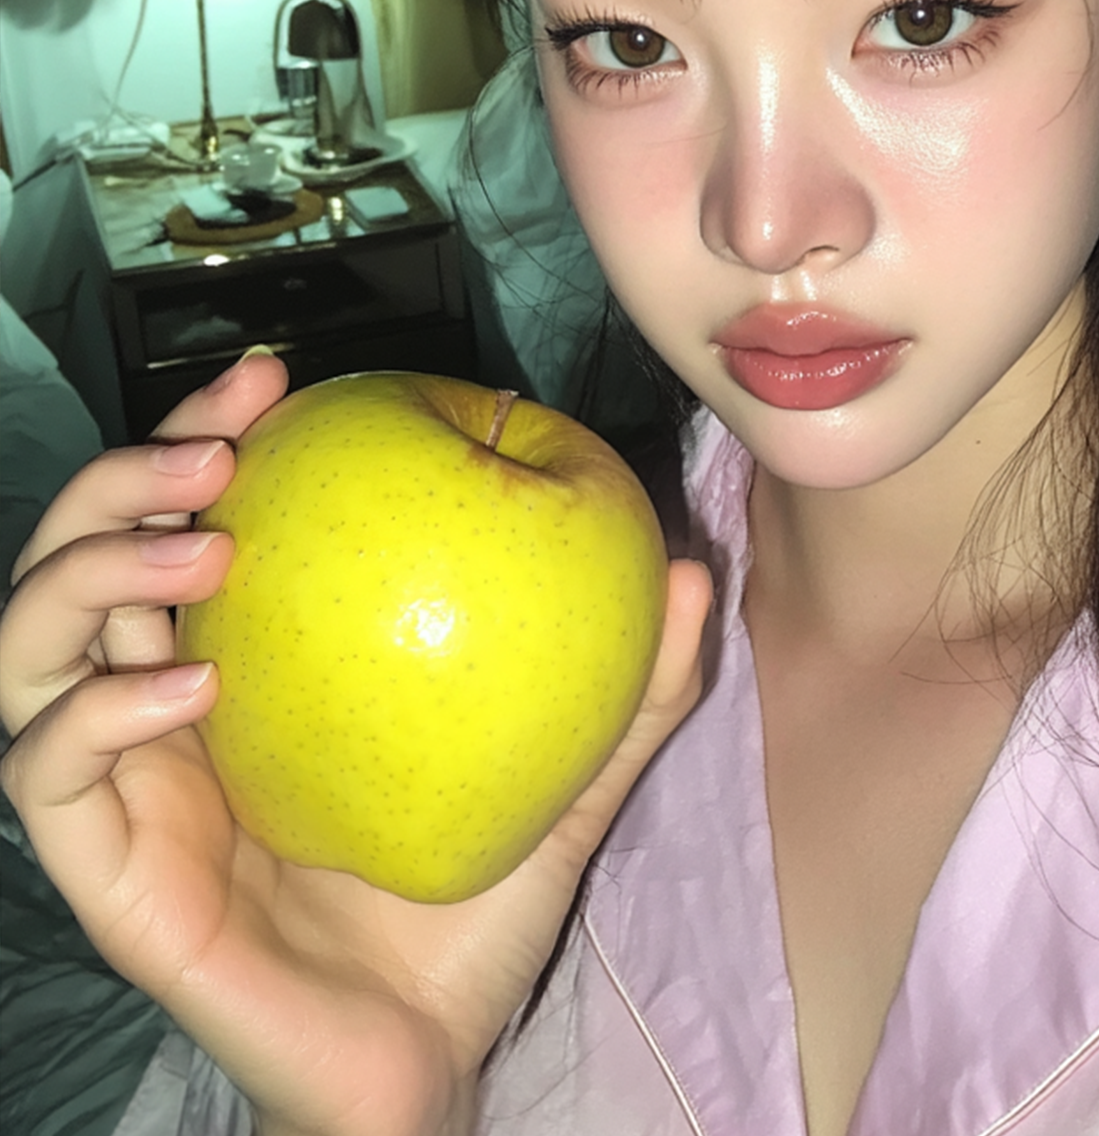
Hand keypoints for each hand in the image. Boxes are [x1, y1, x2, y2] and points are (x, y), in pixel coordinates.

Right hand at [0, 353, 711, 1135]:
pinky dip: (101, 713)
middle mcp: (168, 711)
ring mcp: (128, 792)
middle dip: (125, 476)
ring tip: (209, 544)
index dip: (209, 430)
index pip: (196, 520)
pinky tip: (195, 686)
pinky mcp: (111, 875)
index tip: (275, 377)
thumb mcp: (566, 781)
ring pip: (32, 653)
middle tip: (226, 445)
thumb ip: (629, 690)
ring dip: (96, 571)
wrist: (423, 1061)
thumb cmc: (474, 909)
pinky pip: (52, 777)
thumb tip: (693, 573)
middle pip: (84, 560)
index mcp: (253, 667)